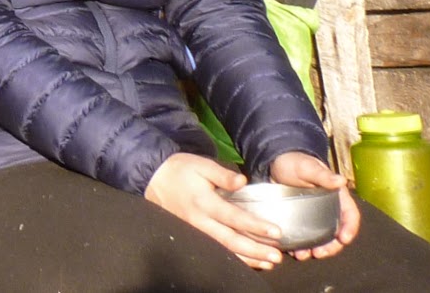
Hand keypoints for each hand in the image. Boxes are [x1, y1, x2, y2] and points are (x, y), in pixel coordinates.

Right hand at [144, 152, 280, 269]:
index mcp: (204, 202)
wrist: (152, 179)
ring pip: (224, 250)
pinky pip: (216, 251)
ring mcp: (195, 232)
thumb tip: (242, 182)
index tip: (276, 232)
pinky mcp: (193, 236)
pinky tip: (250, 262)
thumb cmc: (180, 170)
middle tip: (277, 256)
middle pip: (231, 240)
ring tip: (269, 264)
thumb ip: (222, 174)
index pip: (234, 217)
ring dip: (248, 258)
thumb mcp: (200, 165)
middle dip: (256, 250)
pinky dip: (235, 259)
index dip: (255, 226)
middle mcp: (200, 221)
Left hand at [268, 151, 356, 258]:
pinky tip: (294, 251)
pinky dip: (302, 245)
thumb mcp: (307, 167)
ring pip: (321, 238)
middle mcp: (329, 209)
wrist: (274, 162)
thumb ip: (323, 175)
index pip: (350, 215)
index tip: (344, 239)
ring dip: (316, 249)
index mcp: (337, 197)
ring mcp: (315, 216)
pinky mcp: (300, 220)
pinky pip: (305, 236)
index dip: (350, 228)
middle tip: (320, 253)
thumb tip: (341, 180)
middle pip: (337, 232)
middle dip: (332, 246)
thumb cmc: (295, 161)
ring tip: (305, 255)